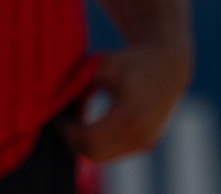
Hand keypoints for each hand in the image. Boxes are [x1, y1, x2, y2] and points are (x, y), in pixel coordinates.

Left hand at [60, 43, 191, 162]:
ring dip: (85, 144)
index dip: (68, 133)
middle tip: (60, 123)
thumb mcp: (101, 66)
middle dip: (73, 142)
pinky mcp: (146, 145)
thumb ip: (76, 84)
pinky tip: (88, 125)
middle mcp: (141, 134)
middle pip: (95, 155)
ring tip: (73, 122)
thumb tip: (51, 102)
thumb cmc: (130, 62)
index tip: (56, 119)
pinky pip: (114, 153)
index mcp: (130, 114)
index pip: (90, 140)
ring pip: (104, 157)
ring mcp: (146, 143)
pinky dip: (98, 144)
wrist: (169, 67)